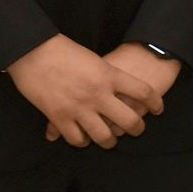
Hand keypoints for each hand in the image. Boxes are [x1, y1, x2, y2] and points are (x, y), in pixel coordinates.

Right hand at [7, 35, 161, 148]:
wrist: (33, 52)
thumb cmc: (64, 50)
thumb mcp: (94, 58)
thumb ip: (107, 75)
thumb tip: (118, 87)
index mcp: (109, 74)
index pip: (143, 92)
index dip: (155, 102)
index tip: (159, 108)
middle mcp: (98, 94)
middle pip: (129, 120)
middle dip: (137, 128)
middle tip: (137, 129)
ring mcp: (79, 108)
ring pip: (104, 137)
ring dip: (110, 141)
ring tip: (111, 139)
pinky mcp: (59, 118)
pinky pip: (77, 139)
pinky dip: (83, 141)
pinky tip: (84, 138)